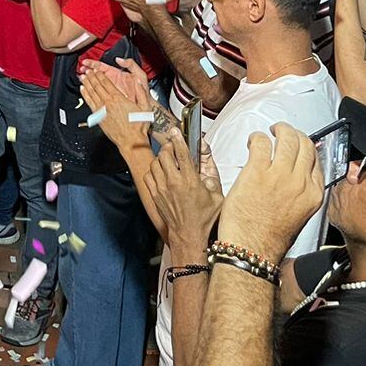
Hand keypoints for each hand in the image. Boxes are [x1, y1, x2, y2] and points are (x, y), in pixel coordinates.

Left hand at [77, 60, 152, 153]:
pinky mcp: (98, 117)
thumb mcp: (145, 107)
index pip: (106, 82)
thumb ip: (141, 92)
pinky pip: (89, 103)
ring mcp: (102, 110)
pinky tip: (82, 90)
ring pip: (91, 92)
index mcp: (118, 98)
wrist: (131, 141)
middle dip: (91, 76)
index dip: (100, 74)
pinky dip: (85, 94)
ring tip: (82, 76)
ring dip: (86, 83)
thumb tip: (138, 81)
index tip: (96, 69)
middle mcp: (108, 102)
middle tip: (87, 70)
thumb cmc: (138, 126)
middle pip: (97, 85)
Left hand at [144, 130, 223, 251]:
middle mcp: (173, 183)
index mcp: (190, 181)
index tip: (176, 131)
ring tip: (168, 161)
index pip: (182, 153)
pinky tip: (161, 173)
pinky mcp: (155, 195)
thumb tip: (205, 167)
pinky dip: (153, 171)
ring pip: (155, 164)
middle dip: (169, 148)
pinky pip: (148, 176)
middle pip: (164, 154)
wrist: (188, 234)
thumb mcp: (217, 197)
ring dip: (161, 159)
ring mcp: (162, 189)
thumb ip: (212, 179)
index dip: (178, 139)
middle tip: (173, 148)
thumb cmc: (203, 218)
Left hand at [216, 123, 323, 263]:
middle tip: (281, 132)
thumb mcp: (299, 215)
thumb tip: (296, 178)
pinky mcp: (257, 172)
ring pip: (287, 138)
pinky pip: (262, 143)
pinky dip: (257, 137)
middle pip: (305, 145)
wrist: (252, 249)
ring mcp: (280, 176)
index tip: (298, 145)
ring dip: (277, 130)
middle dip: (294, 133)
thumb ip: (301, 194)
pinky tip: (252, 142)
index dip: (307, 148)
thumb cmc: (269, 237)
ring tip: (268, 132)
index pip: (318, 161)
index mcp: (313, 195)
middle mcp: (301, 183)